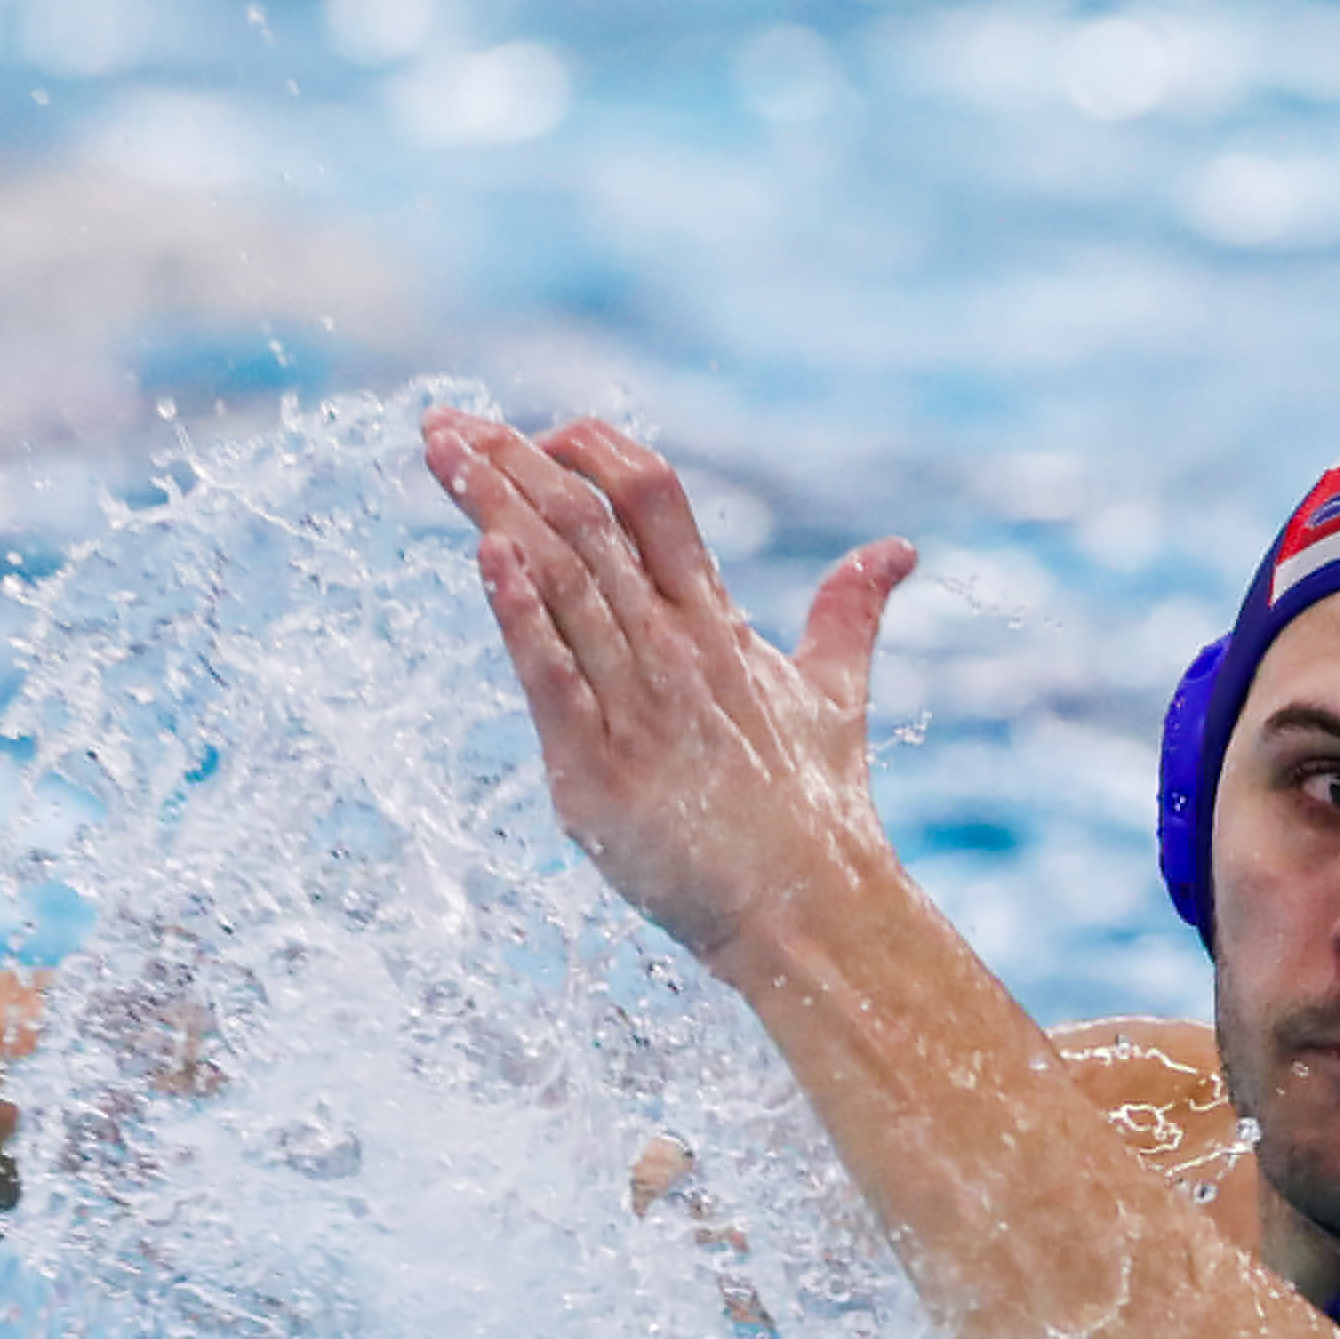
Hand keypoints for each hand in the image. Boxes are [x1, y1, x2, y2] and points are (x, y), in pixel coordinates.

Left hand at [421, 408, 915, 970]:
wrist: (812, 915)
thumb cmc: (817, 815)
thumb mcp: (838, 698)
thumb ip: (852, 616)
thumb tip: (898, 551)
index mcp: (718, 625)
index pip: (654, 499)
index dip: (594, 451)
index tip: (539, 432)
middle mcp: (675, 650)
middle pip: (587, 524)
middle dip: (510, 465)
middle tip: (446, 423)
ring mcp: (636, 709)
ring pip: (559, 582)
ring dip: (493, 509)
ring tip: (441, 452)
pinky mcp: (596, 773)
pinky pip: (552, 678)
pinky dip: (517, 614)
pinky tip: (484, 555)